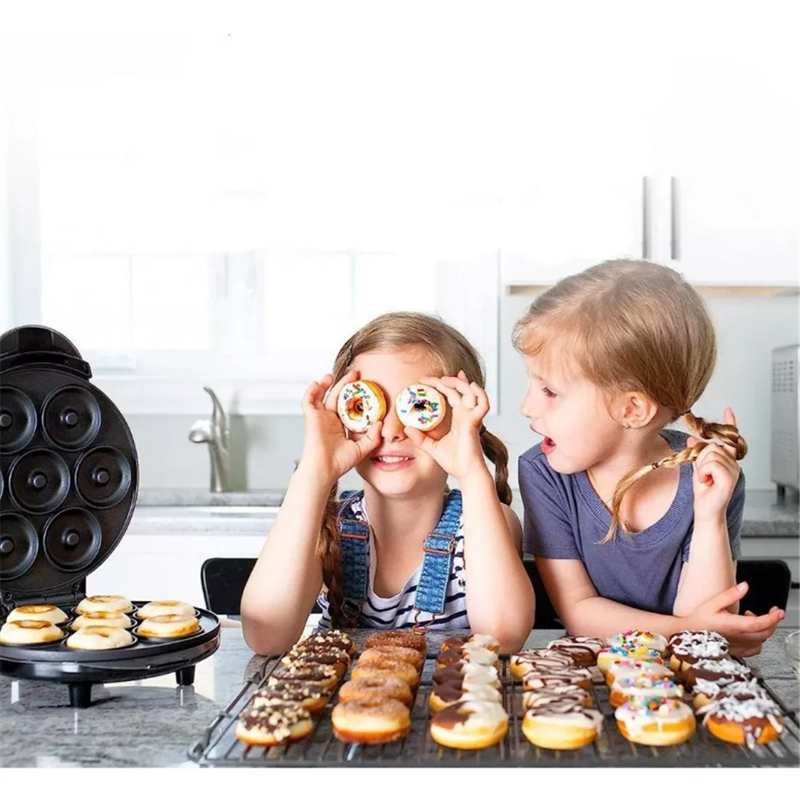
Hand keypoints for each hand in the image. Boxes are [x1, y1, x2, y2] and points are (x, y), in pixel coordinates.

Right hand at [297, 369, 381, 485]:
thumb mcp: (362, 449)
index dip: (354, 395)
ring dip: (326, 384)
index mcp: (339, 425)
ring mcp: (319, 418)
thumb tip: (380, 423)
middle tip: (354, 373)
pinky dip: (311, 391)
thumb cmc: (339, 463)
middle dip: (344, 384)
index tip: (364, 385)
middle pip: (336, 396)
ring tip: (334, 375)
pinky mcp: (311, 418)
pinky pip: (308, 401)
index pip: (347, 405)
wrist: (325, 470)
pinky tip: (317, 383)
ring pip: (321, 396)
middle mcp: (329, 420)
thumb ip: (372, 437)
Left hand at [403, 370, 489, 482]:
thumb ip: (419, 437)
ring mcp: (472, 416)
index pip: (450, 394)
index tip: (423, 381)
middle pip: (459, 388)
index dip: (439, 384)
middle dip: (445, 380)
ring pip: (471, 391)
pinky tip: (470, 387)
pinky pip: (482, 403)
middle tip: (428, 379)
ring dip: (459, 382)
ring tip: (444, 381)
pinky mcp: (475, 421)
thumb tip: (406, 429)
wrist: (465, 472)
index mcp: (458, 417)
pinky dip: (479, 393)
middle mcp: (466, 413)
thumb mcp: (430, 446)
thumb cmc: (454, 460)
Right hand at [686, 582, 783, 656]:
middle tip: (773, 612)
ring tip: (754, 619)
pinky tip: (751, 634)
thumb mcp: (712, 603)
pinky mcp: (736, 650)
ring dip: (764, 630)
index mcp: (734, 625)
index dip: (772, 617)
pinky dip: (758, 641)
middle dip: (773, 622)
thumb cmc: (698, 620)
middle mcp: (739, 637)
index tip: (778, 611)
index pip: (760, 623)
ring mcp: (738, 646)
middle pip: (765, 632)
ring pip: (761, 641)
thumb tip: (744, 586)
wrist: (687, 634)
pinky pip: (755, 649)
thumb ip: (730, 594)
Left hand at [688, 407, 741, 522]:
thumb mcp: (698, 469)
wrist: (705, 511)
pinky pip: (711, 465)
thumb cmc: (703, 492)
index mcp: (727, 460)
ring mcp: (734, 471)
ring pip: (710, 455)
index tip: (728, 409)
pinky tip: (707, 482)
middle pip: (712, 447)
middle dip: (700, 459)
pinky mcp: (729, 479)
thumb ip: (697, 454)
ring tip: (705, 480)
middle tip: (702, 475)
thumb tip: (692, 439)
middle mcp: (733, 464)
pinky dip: (704, 473)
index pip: (730, 439)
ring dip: (701, 468)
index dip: (730, 424)